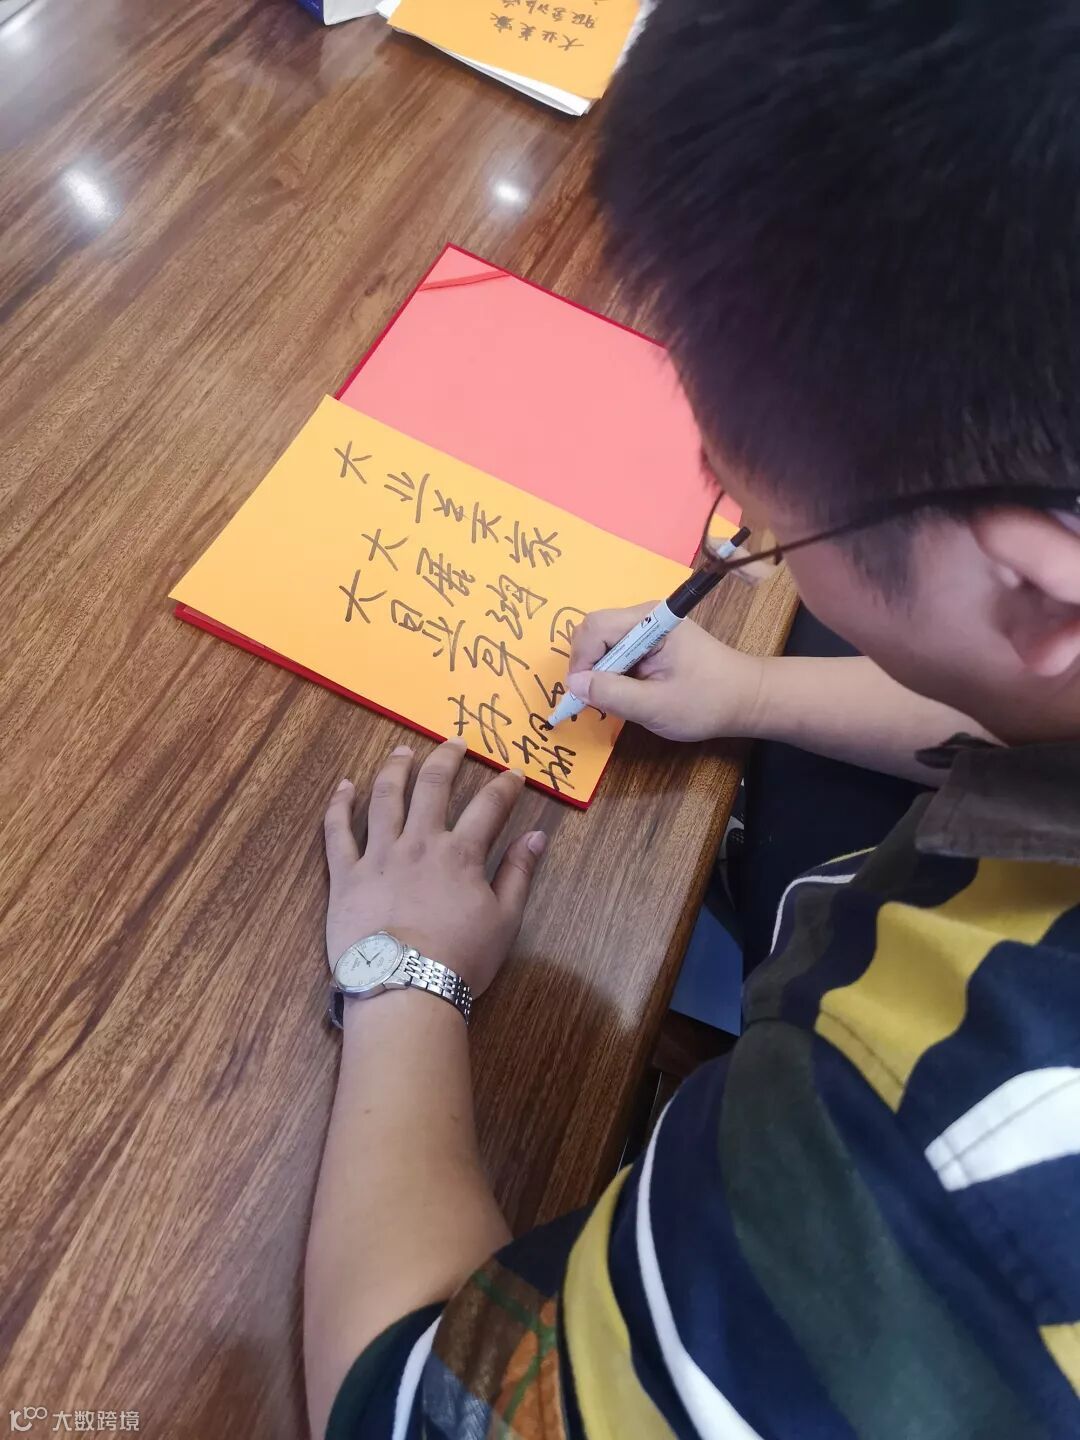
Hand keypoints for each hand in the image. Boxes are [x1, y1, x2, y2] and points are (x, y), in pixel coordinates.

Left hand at [323, 739, 546, 995]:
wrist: (403, 988)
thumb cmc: (459, 960)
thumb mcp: (504, 920)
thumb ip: (519, 873)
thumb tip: (538, 836)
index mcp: (460, 853)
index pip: (488, 806)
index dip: (504, 785)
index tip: (512, 772)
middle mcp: (419, 842)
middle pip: (432, 786)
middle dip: (446, 758)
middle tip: (454, 742)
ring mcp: (378, 855)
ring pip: (385, 797)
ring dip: (395, 768)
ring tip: (402, 751)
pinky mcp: (345, 874)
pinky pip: (338, 831)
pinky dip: (340, 804)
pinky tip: (344, 785)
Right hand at [566, 603, 764, 742]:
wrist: (746, 699)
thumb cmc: (708, 702)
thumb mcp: (656, 706)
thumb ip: (613, 694)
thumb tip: (574, 684)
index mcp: (652, 621)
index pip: (595, 628)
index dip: (582, 661)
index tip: (583, 696)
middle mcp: (646, 616)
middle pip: (593, 631)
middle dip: (587, 665)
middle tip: (596, 700)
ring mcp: (647, 627)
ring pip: (601, 642)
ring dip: (599, 671)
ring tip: (614, 699)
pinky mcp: (649, 641)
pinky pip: (616, 651)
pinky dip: (611, 673)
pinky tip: (625, 692)